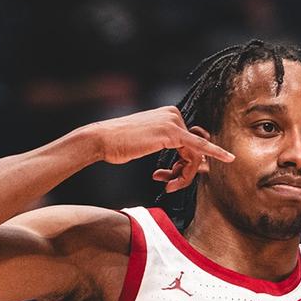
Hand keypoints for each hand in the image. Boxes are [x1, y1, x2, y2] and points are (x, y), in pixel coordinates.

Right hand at [82, 106, 234, 191]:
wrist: (102, 139)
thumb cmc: (120, 144)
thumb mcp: (148, 141)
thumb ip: (167, 145)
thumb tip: (187, 158)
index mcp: (170, 114)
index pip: (189, 143)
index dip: (185, 165)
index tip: (176, 178)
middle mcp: (175, 114)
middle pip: (194, 150)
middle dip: (185, 172)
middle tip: (170, 186)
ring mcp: (175, 122)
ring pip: (195, 155)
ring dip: (184, 176)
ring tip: (168, 186)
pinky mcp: (173, 133)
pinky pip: (198, 151)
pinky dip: (189, 172)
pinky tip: (183, 181)